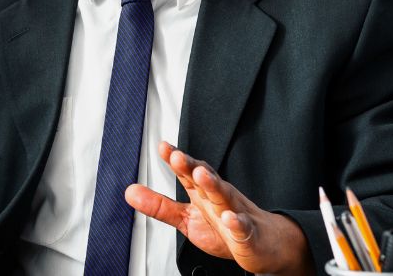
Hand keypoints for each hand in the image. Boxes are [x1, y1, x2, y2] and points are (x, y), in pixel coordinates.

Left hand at [124, 142, 311, 275]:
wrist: (263, 245)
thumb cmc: (224, 229)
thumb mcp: (186, 218)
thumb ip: (159, 205)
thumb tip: (130, 192)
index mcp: (204, 193)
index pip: (188, 172)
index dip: (176, 160)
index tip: (163, 147)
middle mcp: (219, 197)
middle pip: (205, 179)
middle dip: (192, 167)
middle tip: (178, 156)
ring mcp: (235, 213)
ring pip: (224, 197)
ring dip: (213, 185)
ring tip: (201, 175)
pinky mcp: (247, 234)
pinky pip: (242, 227)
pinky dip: (236, 222)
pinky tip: (229, 218)